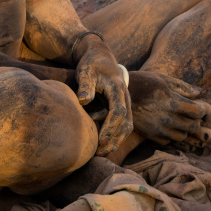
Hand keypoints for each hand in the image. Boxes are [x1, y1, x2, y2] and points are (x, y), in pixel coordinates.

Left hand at [75, 37, 132, 156]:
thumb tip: (83, 101)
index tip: (100, 141)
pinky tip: (103, 144)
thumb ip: (85, 85)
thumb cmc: (91, 64)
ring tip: (101, 153)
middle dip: (115, 139)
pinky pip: (124, 124)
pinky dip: (116, 135)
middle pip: (126, 123)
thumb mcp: (85, 71)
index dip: (111, 127)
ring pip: (127, 126)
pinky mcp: (122, 106)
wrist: (101, 56)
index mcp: (117, 88)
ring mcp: (126, 102)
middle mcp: (125, 97)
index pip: (119, 111)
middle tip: (99, 154)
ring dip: (117, 140)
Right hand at [128, 70, 210, 147]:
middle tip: (194, 116)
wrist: (119, 93)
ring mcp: (158, 128)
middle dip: (197, 121)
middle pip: (193, 127)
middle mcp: (167, 117)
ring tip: (180, 120)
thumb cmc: (143, 82)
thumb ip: (182, 86)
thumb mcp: (163, 78)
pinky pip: (168, 141)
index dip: (205, 110)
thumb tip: (199, 91)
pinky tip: (168, 126)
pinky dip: (171, 135)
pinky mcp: (150, 135)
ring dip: (185, 129)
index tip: (203, 108)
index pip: (198, 111)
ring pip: (182, 137)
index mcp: (172, 101)